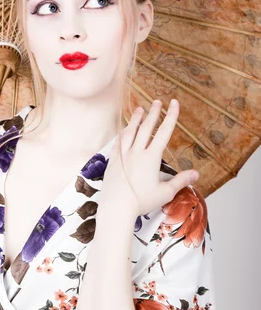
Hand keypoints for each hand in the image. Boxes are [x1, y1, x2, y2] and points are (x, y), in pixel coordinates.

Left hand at [101, 99, 198, 216]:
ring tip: (140, 110)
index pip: (164, 132)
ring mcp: (123, 155)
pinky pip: (118, 142)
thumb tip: (196, 174)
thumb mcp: (165, 193)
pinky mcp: (113, 161)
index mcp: (151, 158)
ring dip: (136, 120)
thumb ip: (180, 181)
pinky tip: (124, 130)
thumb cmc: (141, 202)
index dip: (171, 116)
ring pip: (130, 132)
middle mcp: (136, 152)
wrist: (116, 207)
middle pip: (146, 128)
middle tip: (157, 102)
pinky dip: (123, 134)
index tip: (174, 103)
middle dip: (154, 113)